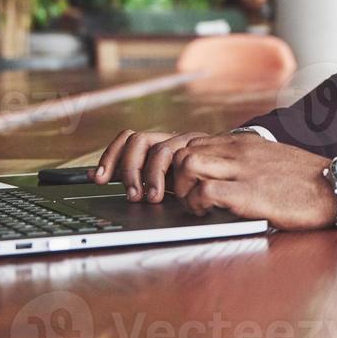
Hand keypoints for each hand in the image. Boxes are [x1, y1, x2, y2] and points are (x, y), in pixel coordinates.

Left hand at [90, 130, 211, 201]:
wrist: (245, 173)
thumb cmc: (201, 180)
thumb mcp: (166, 181)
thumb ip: (133, 175)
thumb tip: (91, 174)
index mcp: (160, 145)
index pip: (129, 139)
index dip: (110, 156)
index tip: (99, 179)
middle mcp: (173, 139)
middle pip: (138, 139)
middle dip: (128, 169)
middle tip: (131, 194)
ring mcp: (192, 143)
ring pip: (161, 150)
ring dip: (151, 175)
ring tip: (153, 197)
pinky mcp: (213, 149)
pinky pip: (189, 158)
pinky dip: (177, 179)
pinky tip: (181, 198)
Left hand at [169, 134, 336, 231]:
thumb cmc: (308, 181)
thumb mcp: (274, 159)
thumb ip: (249, 161)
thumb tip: (230, 174)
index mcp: (244, 142)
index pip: (194, 141)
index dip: (182, 165)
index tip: (186, 184)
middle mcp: (238, 151)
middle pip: (183, 150)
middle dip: (175, 176)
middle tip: (185, 197)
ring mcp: (242, 169)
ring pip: (187, 164)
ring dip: (182, 188)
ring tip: (194, 205)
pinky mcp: (248, 193)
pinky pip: (204, 191)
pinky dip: (197, 203)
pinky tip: (207, 214)